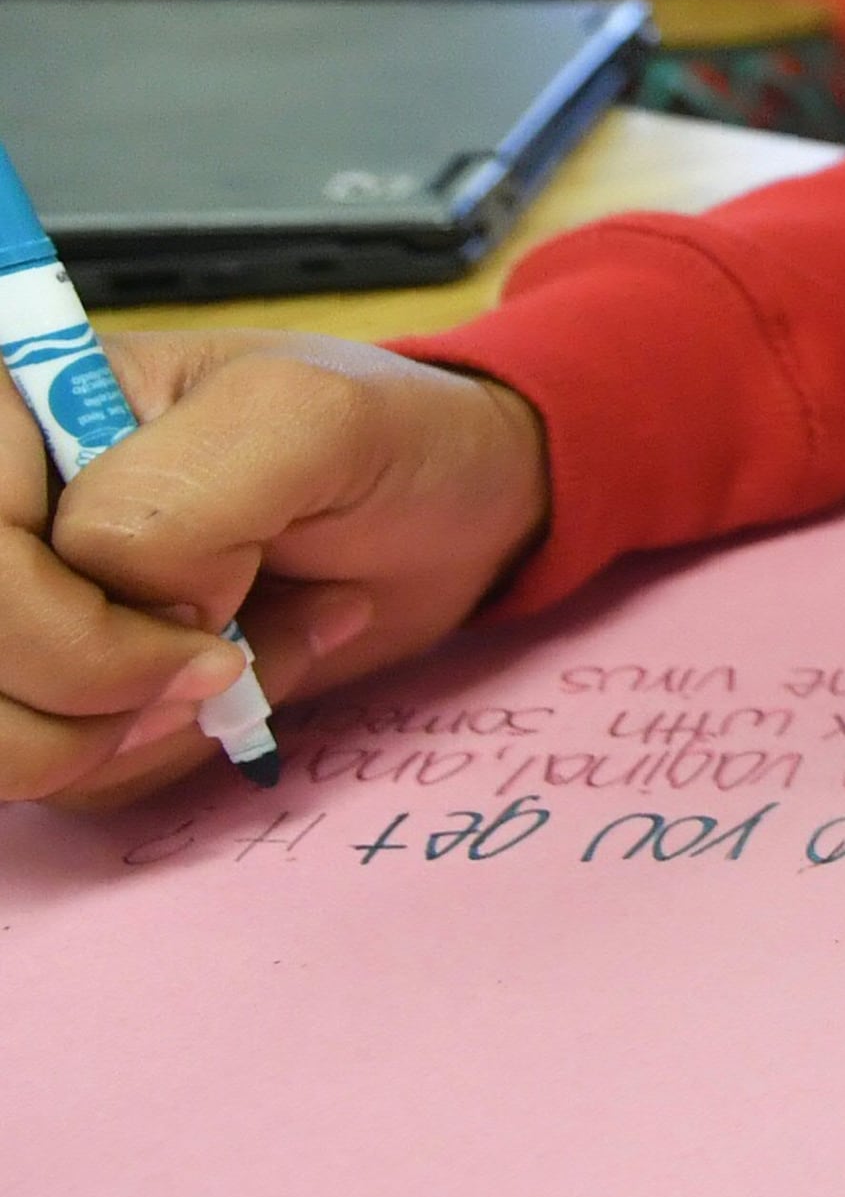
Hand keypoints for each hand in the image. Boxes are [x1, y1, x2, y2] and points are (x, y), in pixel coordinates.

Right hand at [1, 332, 550, 809]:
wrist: (449, 513)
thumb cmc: (383, 439)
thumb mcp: (307, 418)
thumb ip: (185, 494)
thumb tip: (125, 598)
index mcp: (10, 419)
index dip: (70, 630)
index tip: (208, 618)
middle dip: (109, 691)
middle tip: (229, 650)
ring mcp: (26, 611)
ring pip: (3, 742)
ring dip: (145, 731)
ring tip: (245, 656)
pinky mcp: (60, 690)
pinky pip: (62, 779)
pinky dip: (165, 754)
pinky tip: (240, 682)